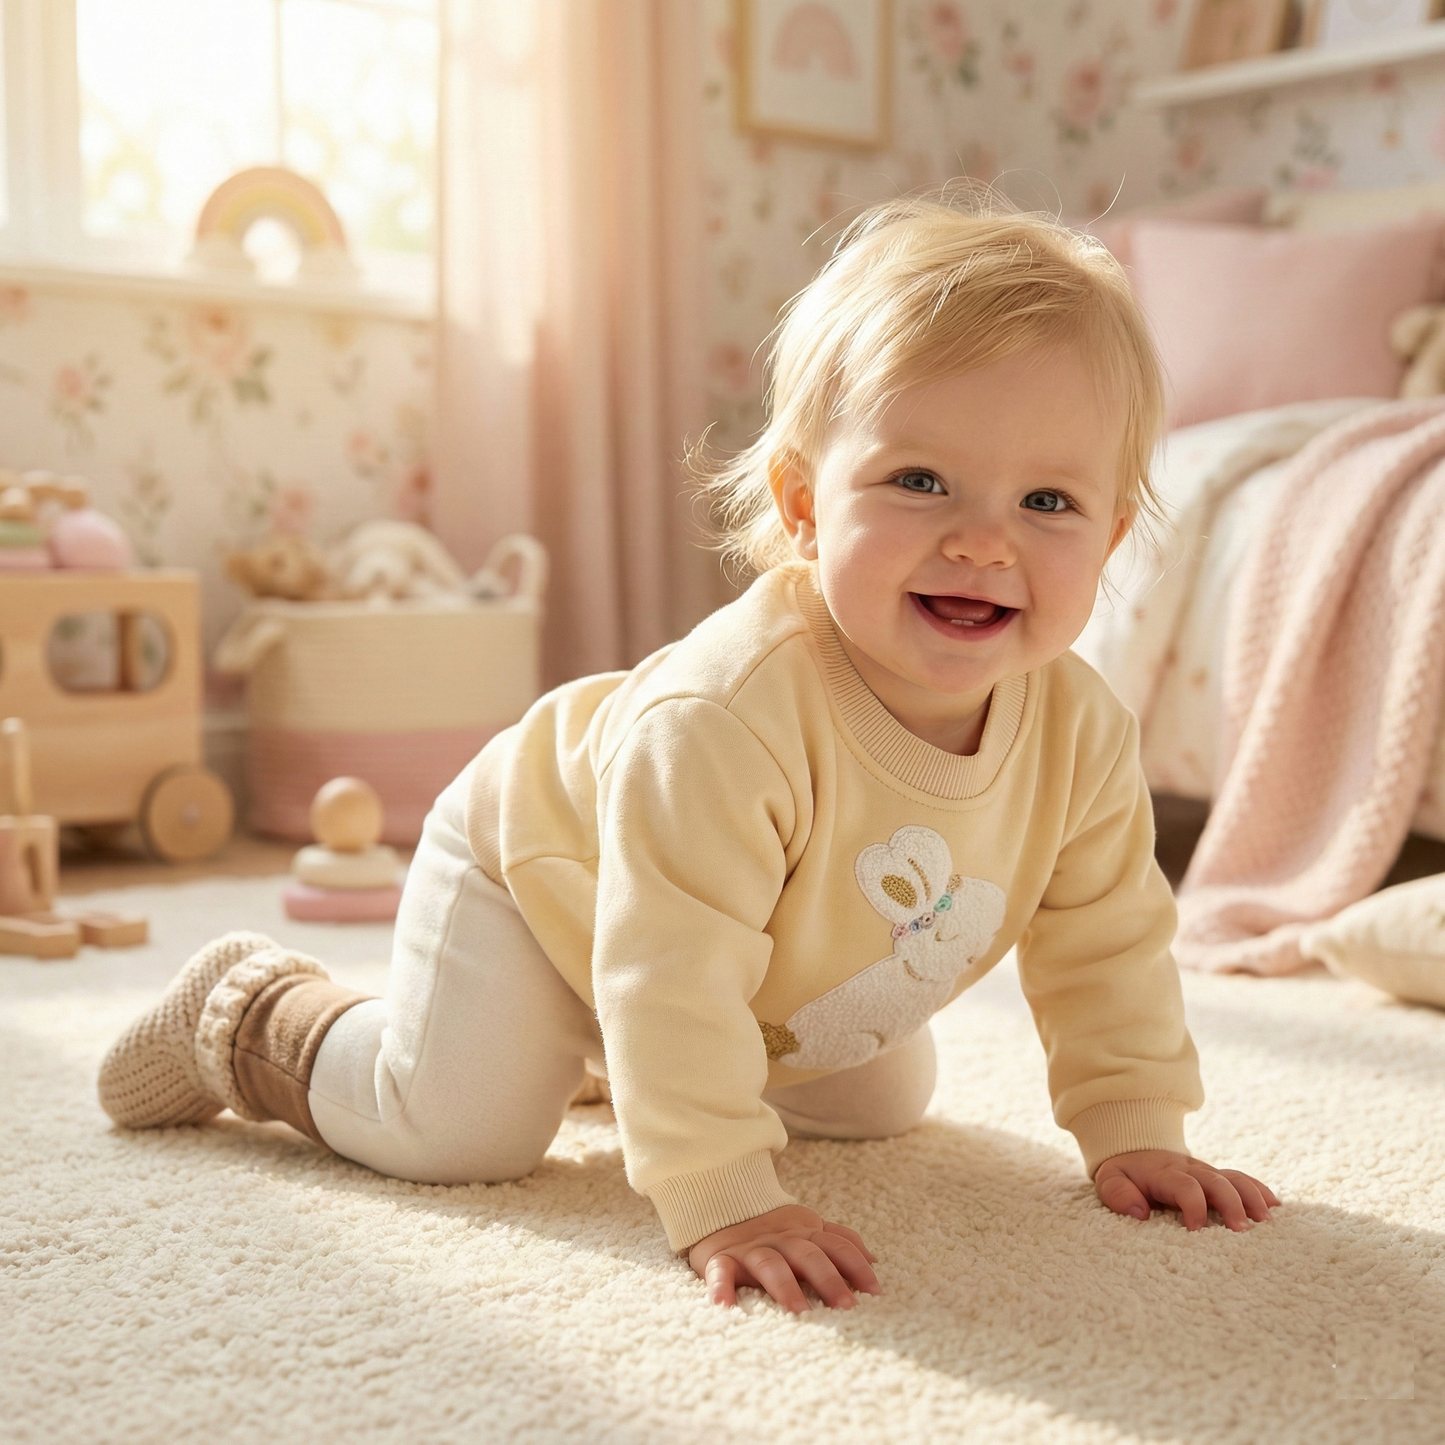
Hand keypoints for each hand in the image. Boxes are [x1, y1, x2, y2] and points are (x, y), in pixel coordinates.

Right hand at [688, 1203, 879, 1312]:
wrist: (722, 1206)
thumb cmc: (773, 1230)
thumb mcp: (808, 1229)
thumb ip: (838, 1241)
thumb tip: (874, 1260)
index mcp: (804, 1233)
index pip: (836, 1246)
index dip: (857, 1266)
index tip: (875, 1292)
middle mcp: (781, 1239)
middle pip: (808, 1255)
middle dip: (829, 1279)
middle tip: (846, 1307)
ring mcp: (751, 1249)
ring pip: (770, 1264)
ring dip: (785, 1286)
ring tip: (798, 1311)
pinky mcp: (721, 1258)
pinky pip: (721, 1271)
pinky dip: (721, 1287)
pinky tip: (724, 1307)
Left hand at [1095, 1150, 1279, 1231]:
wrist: (1134, 1147)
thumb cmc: (1125, 1172)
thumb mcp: (1110, 1179)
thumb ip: (1118, 1194)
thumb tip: (1139, 1212)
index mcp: (1165, 1173)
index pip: (1185, 1186)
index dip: (1193, 1206)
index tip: (1195, 1230)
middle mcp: (1190, 1170)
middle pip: (1217, 1181)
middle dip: (1232, 1204)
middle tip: (1242, 1231)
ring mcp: (1206, 1172)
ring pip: (1234, 1178)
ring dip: (1252, 1198)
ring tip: (1267, 1221)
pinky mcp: (1216, 1177)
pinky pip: (1241, 1178)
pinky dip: (1259, 1190)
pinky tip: (1276, 1207)